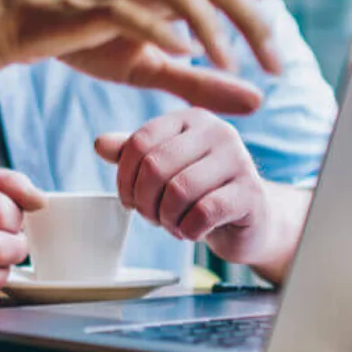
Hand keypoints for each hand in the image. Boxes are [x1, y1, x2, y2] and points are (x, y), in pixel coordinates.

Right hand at [0, 0, 351, 113]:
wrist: (17, 28)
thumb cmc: (86, 41)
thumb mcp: (150, 68)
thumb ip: (201, 82)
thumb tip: (259, 101)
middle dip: (256, 14)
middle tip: (278, 63)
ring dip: (211, 20)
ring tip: (230, 61)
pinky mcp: (90, 5)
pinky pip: (131, 9)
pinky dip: (158, 27)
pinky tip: (180, 51)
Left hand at [94, 109, 275, 265]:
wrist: (250, 220)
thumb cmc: (201, 191)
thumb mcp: (164, 168)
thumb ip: (133, 154)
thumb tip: (99, 144)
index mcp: (191, 119)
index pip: (140, 142)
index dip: (124, 177)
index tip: (127, 200)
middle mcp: (218, 132)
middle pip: (156, 166)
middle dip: (144, 200)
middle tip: (150, 217)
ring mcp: (239, 160)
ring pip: (179, 190)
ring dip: (166, 218)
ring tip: (171, 224)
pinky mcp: (252, 193)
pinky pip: (203, 213)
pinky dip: (188, 230)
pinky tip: (191, 232)